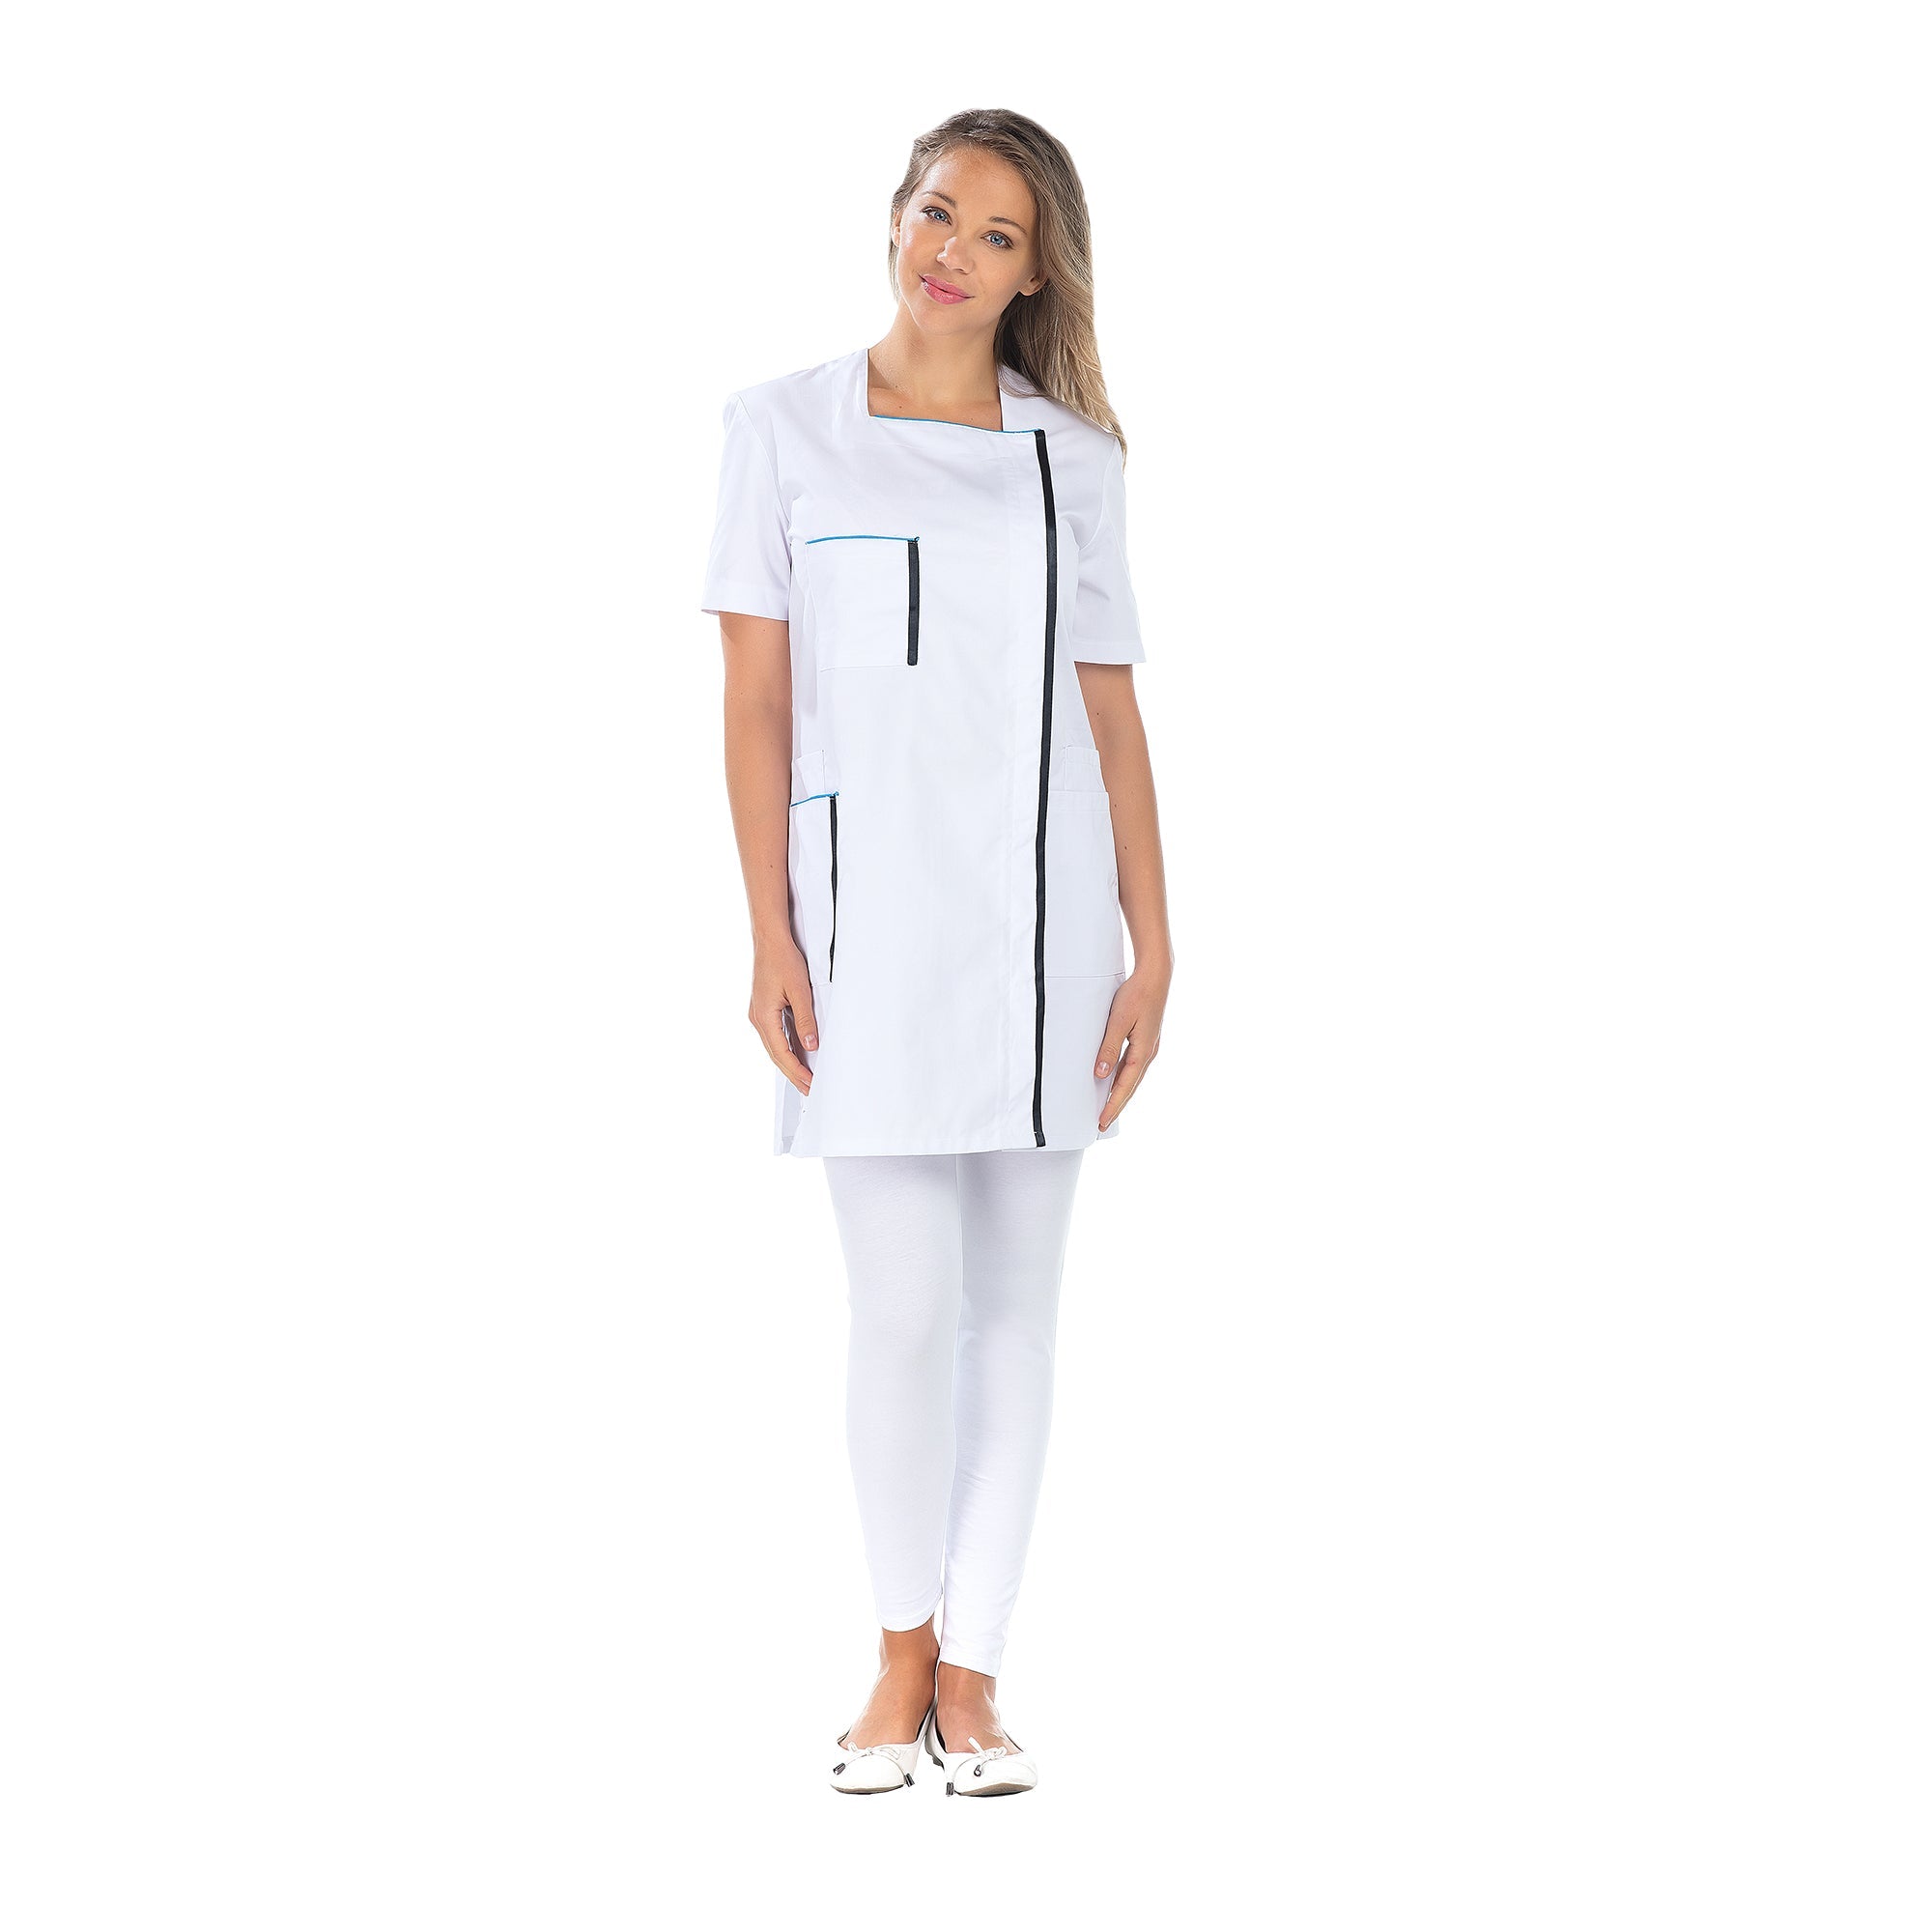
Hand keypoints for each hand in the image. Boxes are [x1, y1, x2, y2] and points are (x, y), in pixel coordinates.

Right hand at [750, 938, 816, 1095]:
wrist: (769, 940)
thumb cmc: (782, 960)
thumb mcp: (799, 991)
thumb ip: (805, 1019)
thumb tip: (810, 1045)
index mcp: (764, 1017)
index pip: (782, 1053)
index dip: (796, 1071)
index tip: (809, 1083)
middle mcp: (758, 1018)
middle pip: (776, 1054)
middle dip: (793, 1073)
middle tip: (808, 1088)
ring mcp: (759, 1014)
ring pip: (775, 1046)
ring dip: (789, 1062)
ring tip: (805, 1076)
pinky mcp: (764, 1009)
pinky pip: (775, 1034)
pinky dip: (786, 1047)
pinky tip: (798, 1053)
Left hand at [1095, 959, 1169, 1130]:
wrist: (1155, 976)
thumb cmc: (1137, 995)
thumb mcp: (1119, 1021)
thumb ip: (1109, 1048)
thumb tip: (1101, 1074)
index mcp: (1143, 1052)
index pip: (1125, 1087)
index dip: (1112, 1105)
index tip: (1101, 1121)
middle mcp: (1148, 1053)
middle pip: (1130, 1087)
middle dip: (1116, 1106)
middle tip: (1102, 1123)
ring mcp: (1149, 1047)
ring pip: (1132, 1077)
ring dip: (1120, 1093)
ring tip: (1107, 1107)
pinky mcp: (1146, 1039)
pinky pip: (1133, 1066)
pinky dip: (1124, 1078)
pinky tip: (1115, 1080)